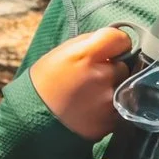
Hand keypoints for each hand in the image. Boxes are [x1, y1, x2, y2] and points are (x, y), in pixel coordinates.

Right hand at [29, 26, 135, 141]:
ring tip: (91, 94)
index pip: (119, 38)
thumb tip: (113, 42)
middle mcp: (102, 76)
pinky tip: (92, 108)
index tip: (112, 48)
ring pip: (123, 87)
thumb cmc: (46, 80)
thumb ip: (89, 43)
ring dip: (112, 88)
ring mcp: (109, 100)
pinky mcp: (113, 120)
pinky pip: (120, 106)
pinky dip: (110, 106)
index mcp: (85, 55)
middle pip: (123, 66)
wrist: (35, 117)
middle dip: (111, 69)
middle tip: (92, 76)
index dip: (117, 41)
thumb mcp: (61, 52)